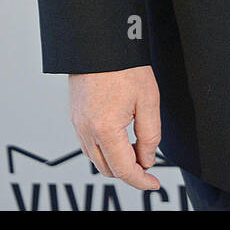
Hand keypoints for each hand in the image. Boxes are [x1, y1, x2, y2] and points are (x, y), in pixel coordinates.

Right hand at [69, 66, 161, 190]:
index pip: (124, 169)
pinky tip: (120, 141)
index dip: (141, 181)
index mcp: (105, 129)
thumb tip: (148, 159)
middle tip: (149, 164)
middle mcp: (86, 131)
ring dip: (116, 162)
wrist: (100, 44)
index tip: (154, 184)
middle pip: (108, 168)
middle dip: (130, 172)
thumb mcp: (149, 100)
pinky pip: (89, 145)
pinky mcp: (75, 117)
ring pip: (96, 159)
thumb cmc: (124, 67)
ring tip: (138, 151)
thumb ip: (150, 135)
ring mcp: (77, 125)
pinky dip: (105, 150)